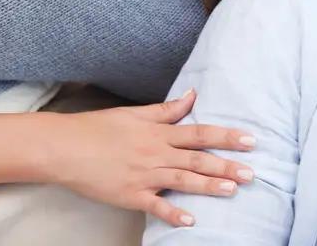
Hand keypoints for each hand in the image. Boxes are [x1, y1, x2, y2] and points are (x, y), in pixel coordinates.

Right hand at [40, 88, 255, 227]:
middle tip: (251, 172)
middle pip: (197, 159)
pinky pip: (155, 205)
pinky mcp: (130, 195)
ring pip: (182, 180)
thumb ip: (167, 109)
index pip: (200, 133)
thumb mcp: (134, 113)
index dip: (226, 136)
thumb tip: (193, 95)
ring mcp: (144, 175)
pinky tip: (191, 220)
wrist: (64, 147)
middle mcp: (155, 152)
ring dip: (209, 186)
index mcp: (157, 132)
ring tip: (232, 190)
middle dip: (226, 165)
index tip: (250, 140)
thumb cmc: (98, 128)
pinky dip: (173, 213)